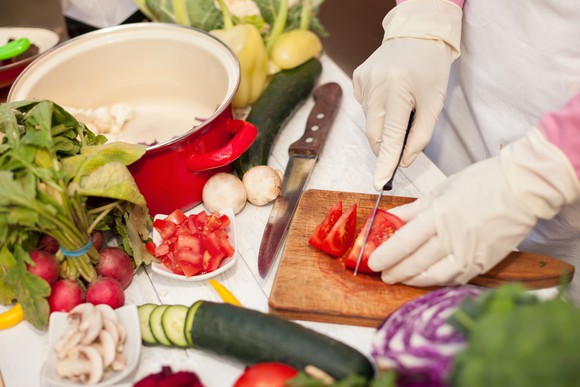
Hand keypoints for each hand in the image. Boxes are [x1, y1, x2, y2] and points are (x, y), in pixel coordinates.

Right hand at [353, 0, 461, 189]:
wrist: (417, 33)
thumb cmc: (430, 68)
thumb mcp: (435, 103)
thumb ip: (420, 135)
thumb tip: (403, 160)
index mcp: (399, 89)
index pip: (390, 136)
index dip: (386, 162)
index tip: (379, 182)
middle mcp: (376, 85)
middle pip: (374, 133)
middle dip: (385, 145)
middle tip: (401, 144)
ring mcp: (363, 81)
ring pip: (370, 122)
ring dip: (384, 124)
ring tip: (400, 105)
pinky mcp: (357, 78)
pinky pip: (365, 107)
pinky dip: (377, 110)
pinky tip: (389, 95)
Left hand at [368, 128, 579, 285]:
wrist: (523, 188)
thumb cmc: (482, 182)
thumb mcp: (441, 190)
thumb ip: (413, 208)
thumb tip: (388, 218)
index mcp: (439, 215)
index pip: (404, 241)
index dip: (386, 255)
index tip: (372, 262)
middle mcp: (452, 237)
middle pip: (416, 262)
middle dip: (395, 271)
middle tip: (382, 274)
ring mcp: (469, 253)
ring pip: (434, 275)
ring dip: (412, 279)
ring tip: (399, 278)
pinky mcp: (482, 262)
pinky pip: (455, 277)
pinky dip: (437, 280)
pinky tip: (426, 278)